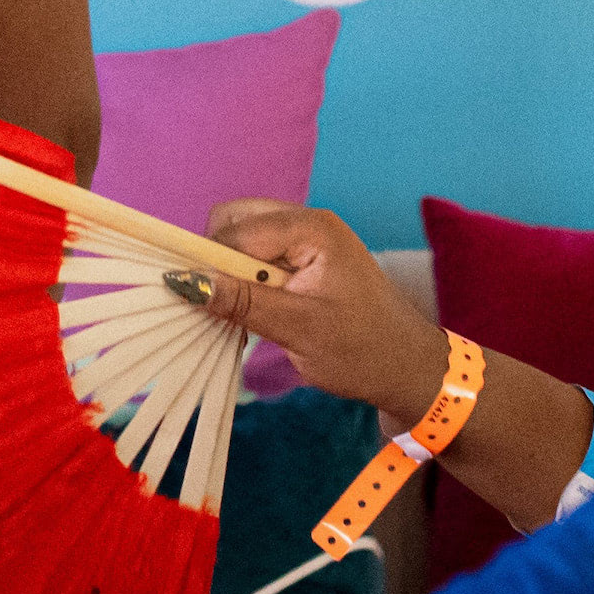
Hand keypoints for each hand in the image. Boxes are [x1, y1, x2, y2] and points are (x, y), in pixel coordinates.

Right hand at [196, 202, 450, 426]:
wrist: (409, 371)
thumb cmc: (362, 351)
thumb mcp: (299, 330)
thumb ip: (242, 302)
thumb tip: (185, 282)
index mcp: (312, 228)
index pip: (236, 230)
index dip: (210, 261)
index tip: (197, 301)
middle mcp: (308, 223)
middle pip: (235, 222)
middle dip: (219, 260)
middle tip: (229, 305)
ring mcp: (308, 240)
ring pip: (243, 239)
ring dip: (233, 273)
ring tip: (247, 312)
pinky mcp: (306, 260)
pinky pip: (258, 256)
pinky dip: (247, 280)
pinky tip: (258, 311)